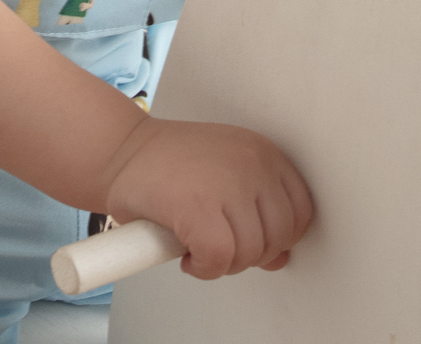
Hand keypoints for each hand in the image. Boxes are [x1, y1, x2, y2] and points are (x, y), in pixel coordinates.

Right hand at [104, 117, 312, 279]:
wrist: (120, 151)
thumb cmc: (169, 166)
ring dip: (225, 263)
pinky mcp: (198, 207)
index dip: (277, 237)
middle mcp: (250, 163)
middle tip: (220, 245)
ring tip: (201, 248)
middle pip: (279, 236)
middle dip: (250, 254)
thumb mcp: (225, 176)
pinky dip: (204, 269)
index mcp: (261, 152)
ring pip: (251, 252)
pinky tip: (188, 257)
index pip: (300, 210)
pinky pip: (219, 260)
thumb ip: (256, 212)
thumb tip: (279, 257)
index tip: (252, 239)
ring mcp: (226, 184)